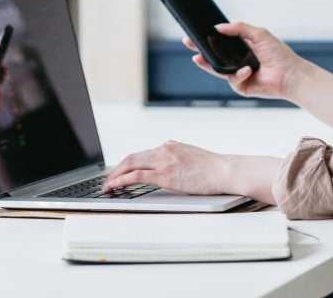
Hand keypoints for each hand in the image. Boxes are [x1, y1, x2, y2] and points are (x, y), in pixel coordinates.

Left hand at [102, 140, 230, 194]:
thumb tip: (170, 167)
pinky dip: (121, 180)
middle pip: (132, 157)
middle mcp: (164, 149)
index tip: (120, 172)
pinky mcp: (165, 175)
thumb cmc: (214, 169)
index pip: (143, 153)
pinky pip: (136, 176)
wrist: (225, 170)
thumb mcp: (192, 158)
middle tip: (108, 180)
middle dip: (117, 169)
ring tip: (107, 186)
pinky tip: (114, 186)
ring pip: (130, 164)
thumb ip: (178, 159)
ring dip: (115, 175)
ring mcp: (163, 161)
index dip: (128, 164)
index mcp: (170, 146)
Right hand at [187, 21, 303, 101]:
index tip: (194, 33)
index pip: (220, 42)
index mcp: (241, 48)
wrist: (290, 74)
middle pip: (214, 56)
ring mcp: (239, 74)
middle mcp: (238, 61)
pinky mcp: (242, 86)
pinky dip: (239, 74)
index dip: (207, 38)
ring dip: (208, 64)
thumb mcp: (258, 33)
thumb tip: (218, 27)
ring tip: (198, 58)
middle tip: (188, 43)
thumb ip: (238, 28)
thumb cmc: (278, 53)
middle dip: (200, 50)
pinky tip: (248, 70)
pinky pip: (233, 79)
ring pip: (218, 70)